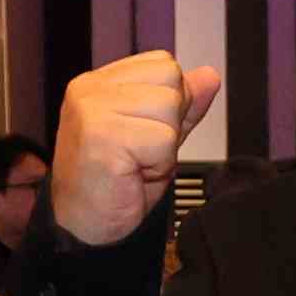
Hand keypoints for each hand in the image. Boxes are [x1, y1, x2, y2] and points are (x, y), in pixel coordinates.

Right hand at [48, 51, 217, 250]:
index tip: (145, 135)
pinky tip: (133, 174)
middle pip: (170, 79)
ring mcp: (92, 110)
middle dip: (170, 122)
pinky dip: (159, 164)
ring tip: (137, 164)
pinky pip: (163, 139)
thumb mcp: (155, 137)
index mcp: (98, 83)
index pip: (162, 64)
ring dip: (165, 145)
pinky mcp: (102, 135)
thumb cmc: (114, 187)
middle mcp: (90, 89)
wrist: (85, 231)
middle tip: (141, 154)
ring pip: (170, 106)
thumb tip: (210, 76)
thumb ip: (181, 105)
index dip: (171, 103)